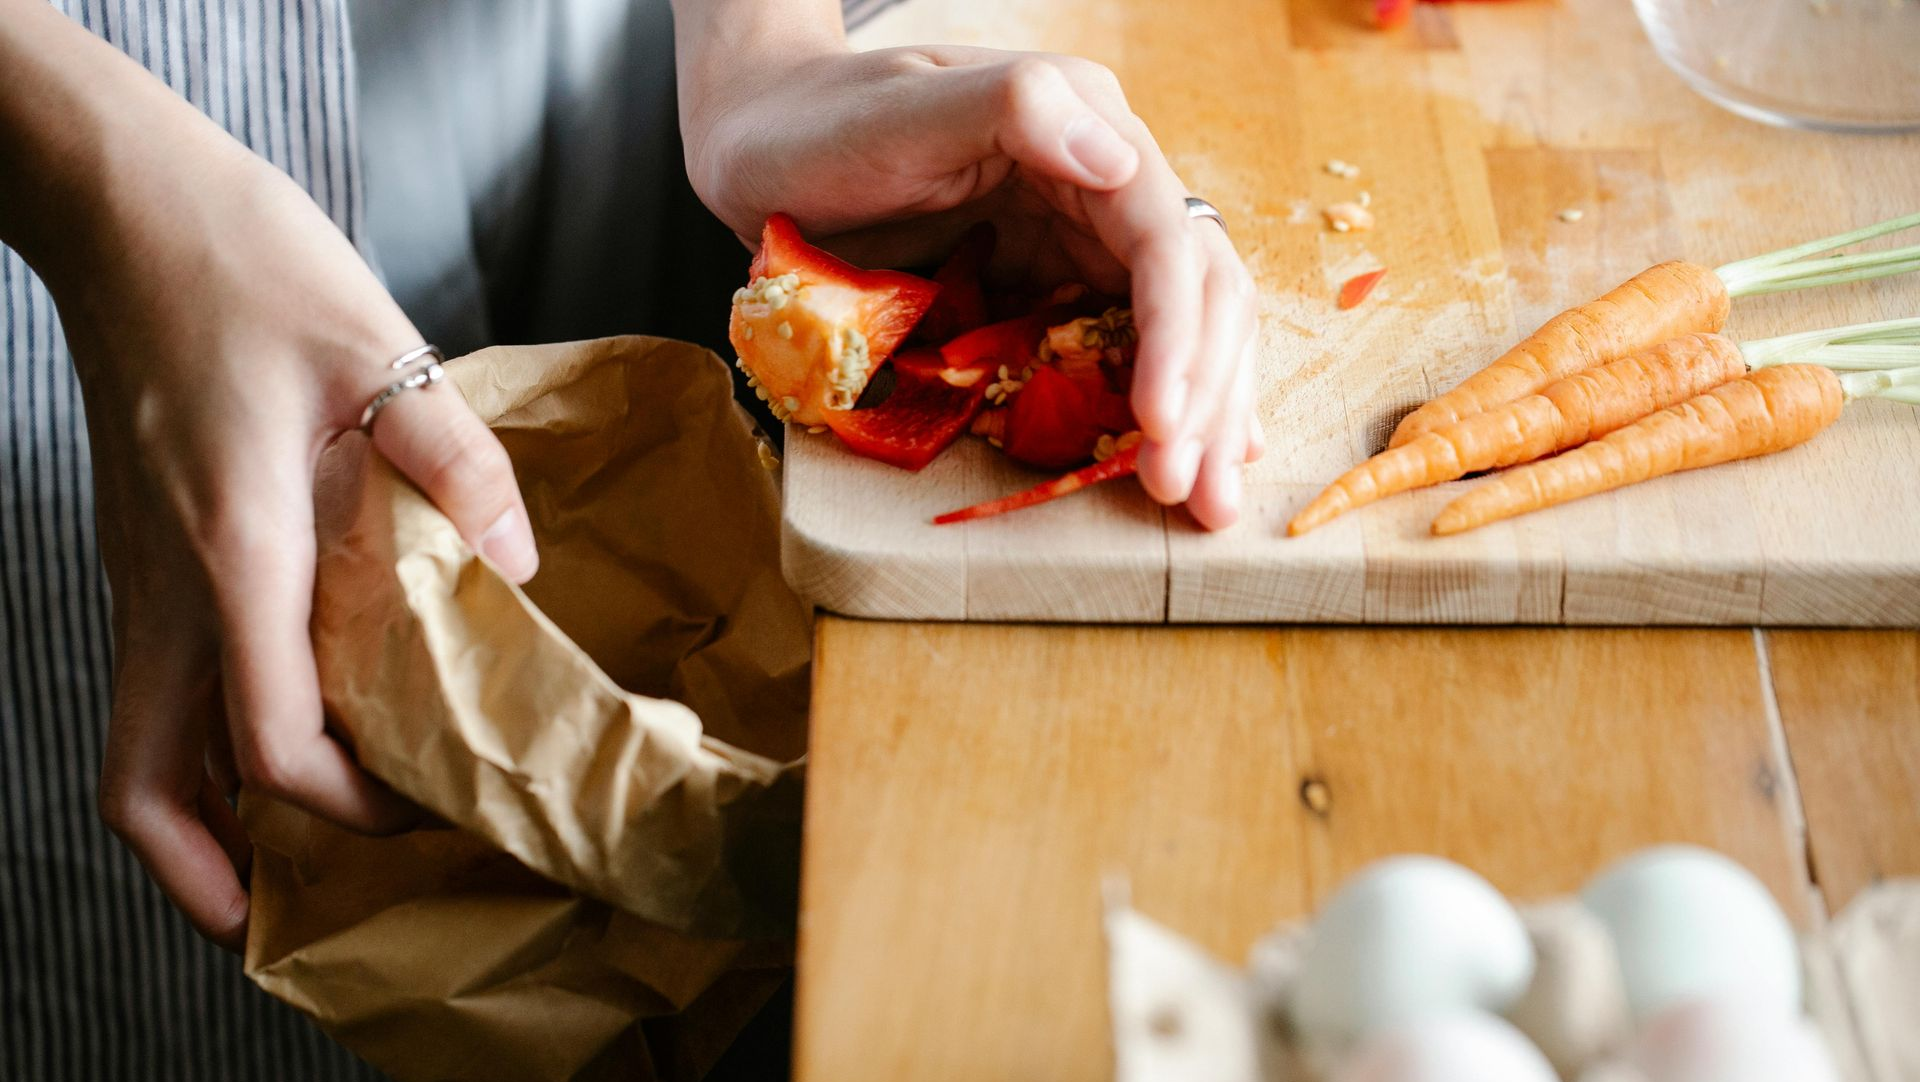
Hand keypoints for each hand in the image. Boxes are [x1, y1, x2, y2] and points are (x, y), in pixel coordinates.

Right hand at [2, 7, 538, 949]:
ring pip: (139, 751)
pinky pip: (158, 690)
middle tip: (307, 912)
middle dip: (219, 878)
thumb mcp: (379, 350)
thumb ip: (458, 463)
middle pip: (149, 792)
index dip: (348, 806)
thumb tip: (516, 561)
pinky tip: (283, 736)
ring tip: (294, 858)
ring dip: (203, 824)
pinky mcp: (148, 554)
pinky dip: (203, 746)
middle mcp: (170, 589)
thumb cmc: (247, 268)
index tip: (428, 807)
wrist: (131, 211)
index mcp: (234, 552)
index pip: (271, 742)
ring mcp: (143, 578)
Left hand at [677, 32, 1264, 528]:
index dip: (1177, 336)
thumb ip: (1015, 109)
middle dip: (1203, 395)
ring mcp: (1080, 241)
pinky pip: (1123, 351)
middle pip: (1197, 294)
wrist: (761, 149)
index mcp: (1087, 129)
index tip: (1160, 420)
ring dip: (1202, 415)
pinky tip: (1190, 454)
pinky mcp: (1048, 289)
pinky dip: (1164, 406)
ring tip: (1208, 500)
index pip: (1166, 241)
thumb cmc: (821, 124)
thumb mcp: (906, 109)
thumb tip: (1122, 160)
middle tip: (1185, 489)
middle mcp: (1104, 184)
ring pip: (1180, 329)